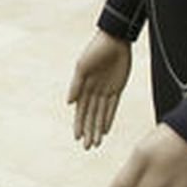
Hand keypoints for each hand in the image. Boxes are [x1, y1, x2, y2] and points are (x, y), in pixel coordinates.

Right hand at [68, 30, 131, 148]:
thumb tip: (69, 103)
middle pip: (91, 115)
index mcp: (83, 86)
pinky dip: (109, 118)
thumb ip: (76, 85)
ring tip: (96, 143)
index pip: (81, 110)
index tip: (77, 137)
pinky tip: (106, 129)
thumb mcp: (82, 66)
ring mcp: (105, 90)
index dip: (79, 124)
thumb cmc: (95, 50)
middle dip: (89, 131)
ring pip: (101, 114)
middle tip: (88, 147)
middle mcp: (93, 91)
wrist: (114, 39)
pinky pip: (112, 107)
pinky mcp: (117, 88)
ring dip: (98, 128)